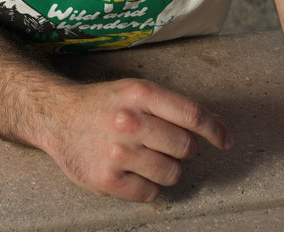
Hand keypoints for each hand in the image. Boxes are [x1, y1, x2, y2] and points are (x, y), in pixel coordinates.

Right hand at [41, 78, 230, 201]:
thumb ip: (171, 106)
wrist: (57, 117)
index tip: (226, 140)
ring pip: (172, 173)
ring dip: (168, 169)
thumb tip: (216, 126)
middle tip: (168, 145)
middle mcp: (130, 121)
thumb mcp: (134, 91)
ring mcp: (118, 153)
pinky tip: (135, 172)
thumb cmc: (103, 103)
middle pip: (185, 146)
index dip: (215, 129)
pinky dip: (149, 186)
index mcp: (140, 93)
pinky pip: (151, 192)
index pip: (192, 115)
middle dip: (184, 149)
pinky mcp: (107, 180)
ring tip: (150, 158)